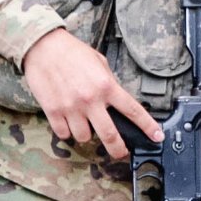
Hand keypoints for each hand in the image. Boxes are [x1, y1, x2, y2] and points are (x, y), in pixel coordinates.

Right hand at [20, 27, 161, 157]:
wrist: (44, 47)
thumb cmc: (72, 52)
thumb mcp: (99, 62)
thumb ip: (109, 83)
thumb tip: (116, 101)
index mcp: (106, 85)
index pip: (133, 111)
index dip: (148, 126)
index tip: (156, 136)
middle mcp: (90, 99)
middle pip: (110, 135)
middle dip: (119, 150)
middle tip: (121, 153)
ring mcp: (71, 107)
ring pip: (84, 137)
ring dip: (86, 134)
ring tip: (84, 122)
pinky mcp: (53, 111)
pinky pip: (64, 134)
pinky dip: (67, 131)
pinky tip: (68, 121)